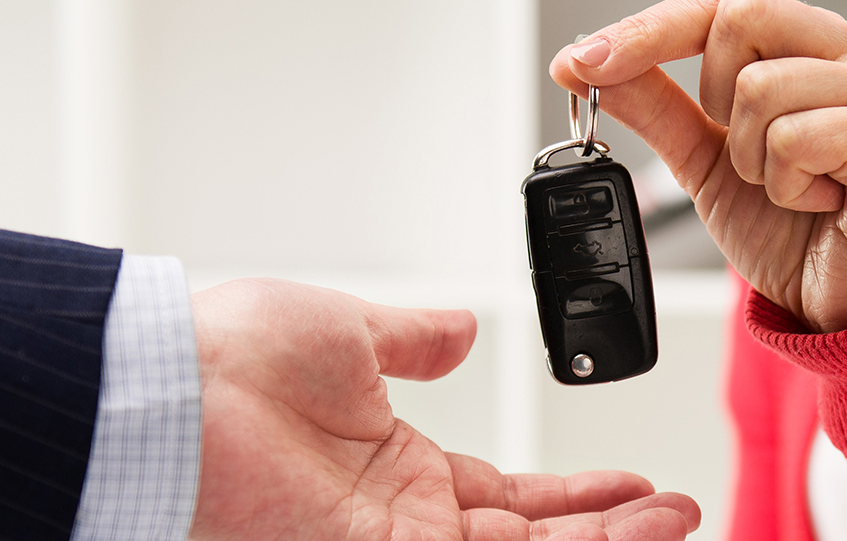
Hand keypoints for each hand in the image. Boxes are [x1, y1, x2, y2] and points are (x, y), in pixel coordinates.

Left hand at [188, 278, 699, 539]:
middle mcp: (399, 521)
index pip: (510, 496)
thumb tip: (457, 328)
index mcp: (393, 469)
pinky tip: (617, 532)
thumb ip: (412, 339)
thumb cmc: (227, 361)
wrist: (168, 395)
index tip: (635, 482)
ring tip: (677, 520)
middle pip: (532, 539)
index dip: (578, 493)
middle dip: (610, 527)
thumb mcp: (344, 331)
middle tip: (678, 511)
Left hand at [550, 0, 846, 332]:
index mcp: (814, 45)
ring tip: (796, 187)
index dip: (647, 30)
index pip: (720, 5)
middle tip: (753, 157)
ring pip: (762, 88)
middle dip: (718, 103)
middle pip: (739, 18)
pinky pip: (798, 136)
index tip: (581, 62)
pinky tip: (823, 200)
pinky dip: (790, 184)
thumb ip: (655, 106)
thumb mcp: (706, 161)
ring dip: (756, 160)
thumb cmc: (797, 229)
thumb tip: (584, 64)